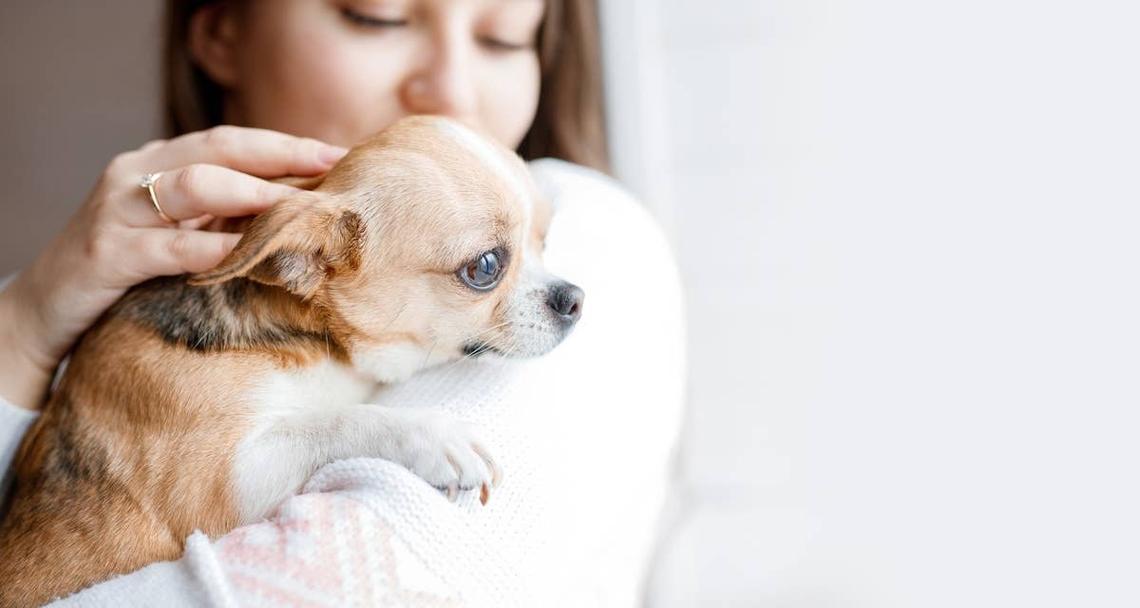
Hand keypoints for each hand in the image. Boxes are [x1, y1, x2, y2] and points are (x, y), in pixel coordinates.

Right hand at [0, 126, 346, 409]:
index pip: (231, 141)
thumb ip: (223, 215)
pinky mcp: (104, 254)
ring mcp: (117, 210)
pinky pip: (167, 246)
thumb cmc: (127, 271)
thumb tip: (304, 212)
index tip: (339, 153)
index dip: (286, 145)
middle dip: (281, 156)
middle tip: (332, 168)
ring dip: (252, 194)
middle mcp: (136, 175)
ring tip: (300, 207)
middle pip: (218, 150)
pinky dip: (210, 249)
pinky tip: (246, 254)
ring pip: (193, 186)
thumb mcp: (177, 232)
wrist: (44, 311)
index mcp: (159, 163)